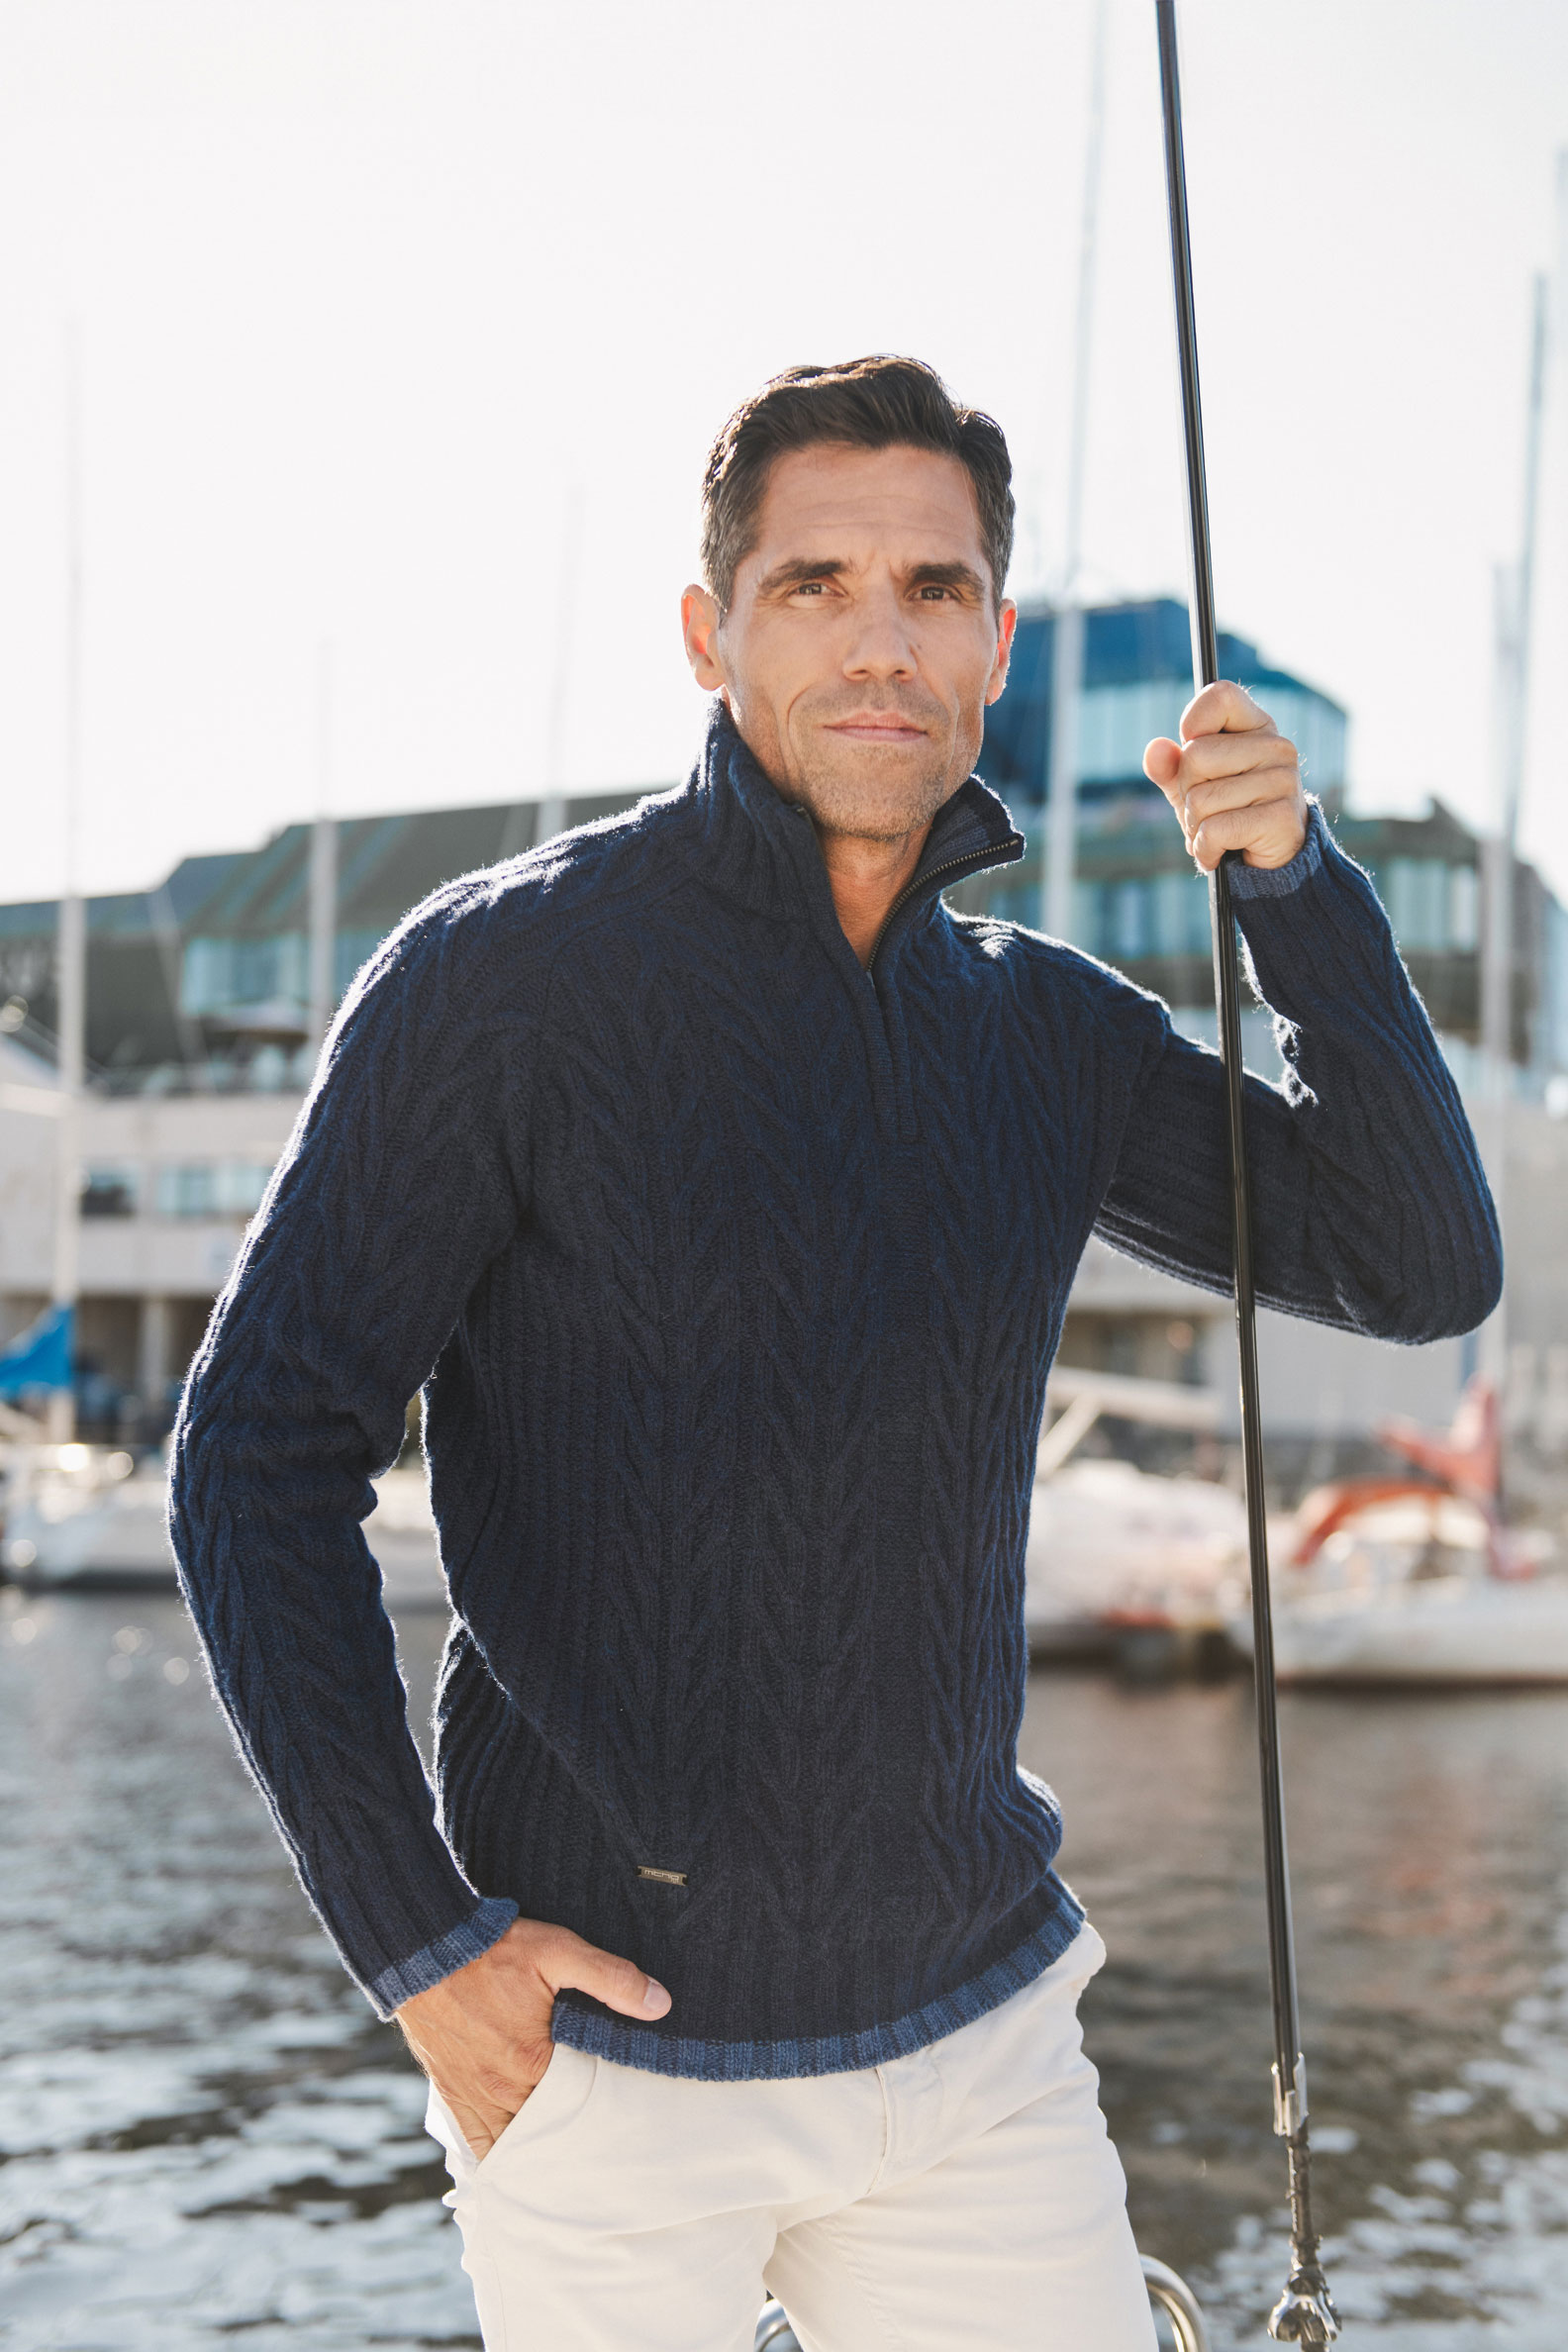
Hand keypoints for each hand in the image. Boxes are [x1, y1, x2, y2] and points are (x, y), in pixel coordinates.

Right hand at [395, 1917, 670, 2159]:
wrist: (425, 1947)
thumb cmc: (494, 1948)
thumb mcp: (558, 1951)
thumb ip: (611, 1978)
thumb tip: (660, 2004)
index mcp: (532, 2061)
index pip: (579, 2107)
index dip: (602, 2115)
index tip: (625, 2121)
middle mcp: (501, 2088)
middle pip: (547, 2131)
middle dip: (573, 2138)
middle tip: (604, 2149)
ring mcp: (474, 2095)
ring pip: (514, 2142)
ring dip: (539, 2150)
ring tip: (568, 2162)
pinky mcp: (452, 2092)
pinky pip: (476, 2141)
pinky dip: (497, 2155)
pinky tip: (517, 2166)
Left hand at [1144, 680, 1307, 872]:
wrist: (1269, 862)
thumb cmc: (1229, 814)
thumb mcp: (1194, 787)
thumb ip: (1171, 767)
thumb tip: (1155, 748)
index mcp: (1256, 726)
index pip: (1220, 694)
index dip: (1193, 722)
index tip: (1193, 748)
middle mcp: (1276, 746)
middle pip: (1196, 756)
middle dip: (1187, 792)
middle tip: (1207, 810)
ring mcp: (1283, 780)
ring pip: (1201, 799)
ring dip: (1196, 827)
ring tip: (1216, 833)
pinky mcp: (1281, 817)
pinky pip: (1216, 830)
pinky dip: (1206, 848)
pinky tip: (1220, 851)